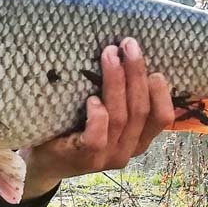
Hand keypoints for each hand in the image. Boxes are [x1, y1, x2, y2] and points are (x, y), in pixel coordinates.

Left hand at [19, 38, 173, 197]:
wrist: (45, 161)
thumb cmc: (76, 130)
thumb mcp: (106, 116)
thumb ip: (122, 99)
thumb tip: (128, 56)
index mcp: (139, 139)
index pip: (162, 118)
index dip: (161, 92)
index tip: (153, 67)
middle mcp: (128, 150)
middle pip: (140, 110)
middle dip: (136, 73)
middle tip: (127, 44)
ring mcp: (107, 158)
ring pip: (120, 117)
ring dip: (116, 82)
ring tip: (109, 55)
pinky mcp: (85, 159)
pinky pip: (97, 137)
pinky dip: (98, 115)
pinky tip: (91, 99)